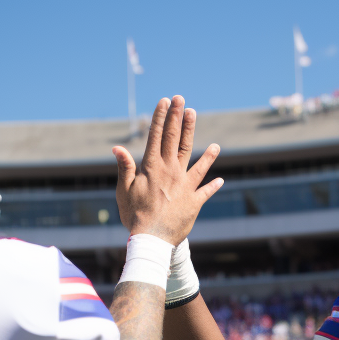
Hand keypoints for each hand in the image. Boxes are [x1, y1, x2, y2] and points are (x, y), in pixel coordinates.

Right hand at [113, 96, 222, 245]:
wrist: (152, 240)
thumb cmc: (134, 217)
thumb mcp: (124, 191)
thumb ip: (124, 168)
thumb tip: (117, 148)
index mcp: (152, 168)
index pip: (156, 136)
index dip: (160, 117)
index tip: (164, 101)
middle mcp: (171, 171)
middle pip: (175, 139)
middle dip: (178, 117)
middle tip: (181, 99)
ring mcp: (185, 185)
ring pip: (193, 156)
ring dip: (195, 137)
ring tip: (198, 121)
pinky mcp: (194, 201)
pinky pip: (206, 190)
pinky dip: (213, 185)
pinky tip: (221, 179)